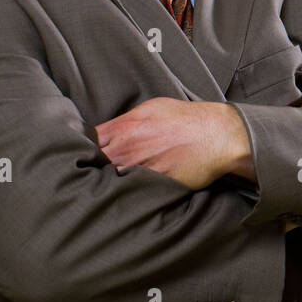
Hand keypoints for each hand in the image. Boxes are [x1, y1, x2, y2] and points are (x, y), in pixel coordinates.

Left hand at [95, 98, 250, 188]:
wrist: (217, 135)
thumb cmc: (188, 119)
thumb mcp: (152, 108)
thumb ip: (126, 120)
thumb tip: (110, 130)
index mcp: (124, 127)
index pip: (87, 141)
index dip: (84, 148)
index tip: (88, 153)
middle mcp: (126, 149)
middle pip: (94, 163)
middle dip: (93, 167)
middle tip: (94, 172)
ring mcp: (138, 169)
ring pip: (108, 181)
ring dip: (106, 183)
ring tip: (106, 186)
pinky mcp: (152, 186)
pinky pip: (130, 192)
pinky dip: (126, 193)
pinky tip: (126, 194)